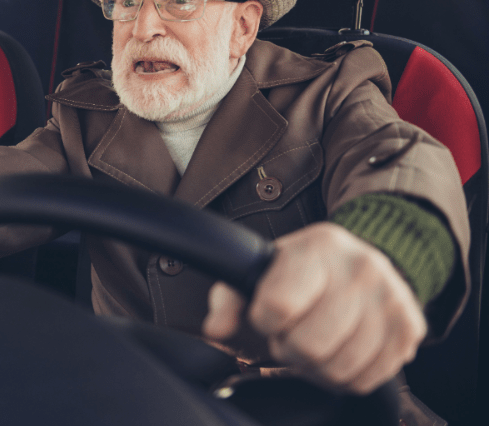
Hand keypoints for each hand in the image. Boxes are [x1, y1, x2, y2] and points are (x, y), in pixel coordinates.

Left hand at [202, 222, 425, 393]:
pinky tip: (339, 351)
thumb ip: (228, 300)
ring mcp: (391, 298)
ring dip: (317, 367)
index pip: (277, 306)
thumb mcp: (258, 274)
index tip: (269, 315)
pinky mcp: (410, 328)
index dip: (264, 322)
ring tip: (315, 343)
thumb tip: (215, 330)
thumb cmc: (298, 275)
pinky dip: (345, 375)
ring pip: (339, 368)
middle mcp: (361, 268)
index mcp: (317, 248)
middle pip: (309, 345)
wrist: (357, 264)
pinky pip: (367, 378)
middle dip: (290, 348)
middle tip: (292, 333)